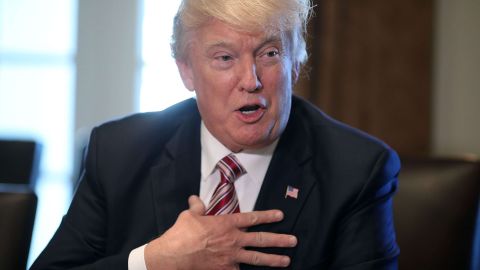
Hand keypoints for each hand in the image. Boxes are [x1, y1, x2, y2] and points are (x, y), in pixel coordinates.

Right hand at [145, 195, 296, 269]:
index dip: (267, 216)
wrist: (174, 256)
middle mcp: (233, 240)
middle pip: (261, 239)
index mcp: (226, 224)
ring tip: (286, 260)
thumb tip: (196, 198)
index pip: (251, 218)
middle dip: (279, 240)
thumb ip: (197, 207)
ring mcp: (231, 257)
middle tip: (293, 240)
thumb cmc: (182, 234)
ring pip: (257, 258)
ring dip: (273, 259)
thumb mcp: (190, 215)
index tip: (280, 215)